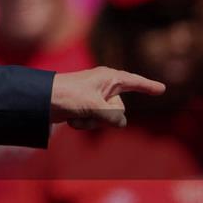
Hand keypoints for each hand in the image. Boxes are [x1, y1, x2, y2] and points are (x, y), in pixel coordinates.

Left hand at [50, 67, 164, 128]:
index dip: (148, 86)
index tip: (162, 89)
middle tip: (87, 110)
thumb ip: (113, 116)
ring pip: (107, 120)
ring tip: (76, 115)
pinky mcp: (85, 108)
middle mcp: (104, 86)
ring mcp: (95, 98)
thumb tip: (120, 123)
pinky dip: (83, 124)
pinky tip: (71, 119)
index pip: (134, 82)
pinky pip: (94, 123)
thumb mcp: (95, 106)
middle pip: (119, 110)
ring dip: (91, 123)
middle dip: (104, 117)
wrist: (41, 101)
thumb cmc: (67, 96)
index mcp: (108, 77)